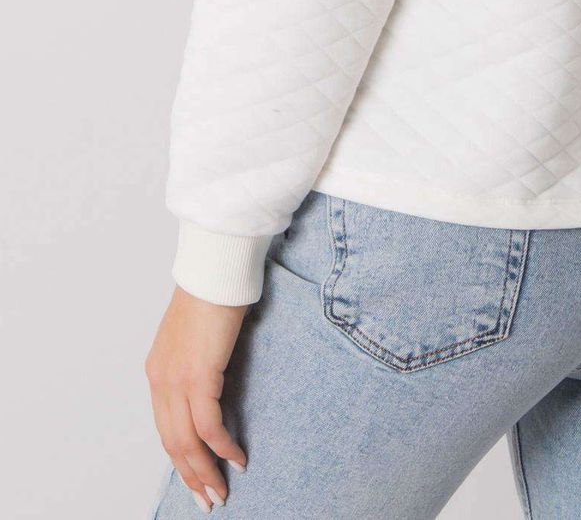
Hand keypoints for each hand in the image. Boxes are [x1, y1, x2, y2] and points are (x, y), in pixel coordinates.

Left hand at [145, 284, 250, 509]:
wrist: (215, 269)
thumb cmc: (213, 294)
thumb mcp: (196, 336)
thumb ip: (197, 362)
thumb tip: (213, 384)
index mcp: (157, 371)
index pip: (166, 427)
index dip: (181, 458)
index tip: (197, 478)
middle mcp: (161, 381)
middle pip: (172, 442)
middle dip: (191, 475)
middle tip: (209, 499)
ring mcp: (177, 380)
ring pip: (187, 442)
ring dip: (205, 471)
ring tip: (221, 491)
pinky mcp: (199, 377)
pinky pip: (209, 425)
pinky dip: (222, 447)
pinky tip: (237, 458)